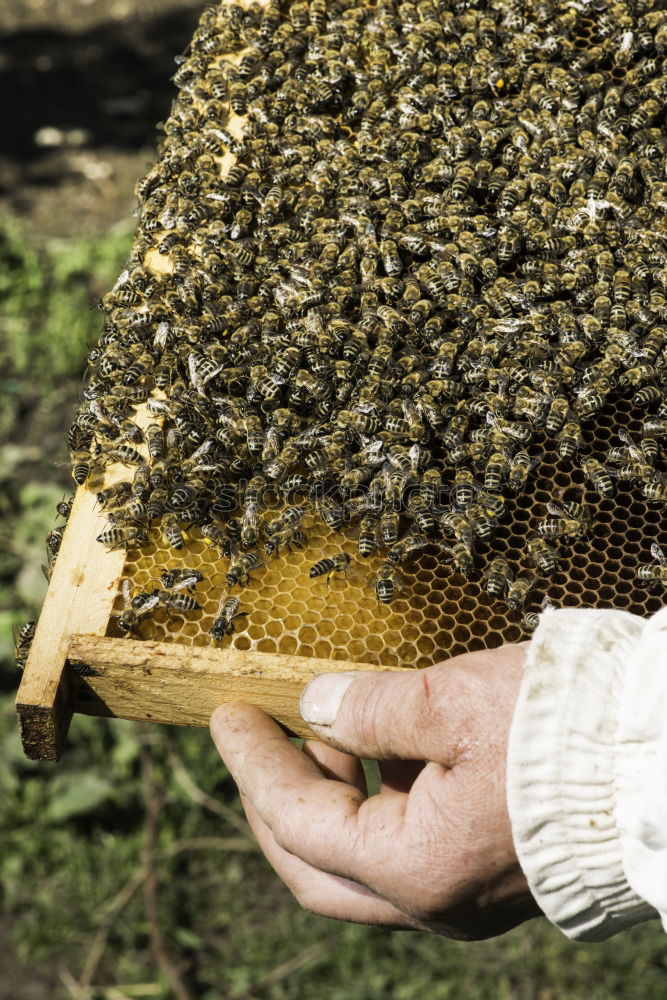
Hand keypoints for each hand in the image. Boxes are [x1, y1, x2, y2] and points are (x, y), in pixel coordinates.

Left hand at [210, 644, 539, 939]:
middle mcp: (437, 899)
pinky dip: (377, 801)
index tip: (225, 715)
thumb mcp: (452, 699)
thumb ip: (369, 709)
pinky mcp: (490, 869)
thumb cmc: (563, 728)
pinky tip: (382, 747)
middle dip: (274, 800)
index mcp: (418, 868)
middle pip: (317, 867)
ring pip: (361, 861)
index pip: (300, 822)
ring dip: (328, 798)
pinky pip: (408, 846)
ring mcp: (466, 891)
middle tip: (253, 738)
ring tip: (322, 728)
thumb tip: (314, 705)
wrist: (660, 757)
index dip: (254, 765)